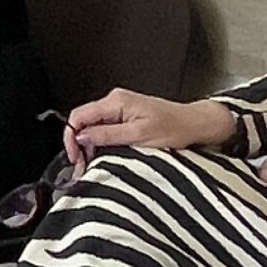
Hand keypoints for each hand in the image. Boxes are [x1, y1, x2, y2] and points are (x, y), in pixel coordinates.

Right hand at [62, 90, 235, 167]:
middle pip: (84, 121)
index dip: (71, 137)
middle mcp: (115, 101)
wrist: (196, 125)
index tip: (74, 157)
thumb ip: (107, 135)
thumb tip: (82, 136)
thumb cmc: (175, 128)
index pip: (80, 115)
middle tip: (82, 165)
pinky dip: (100, 143)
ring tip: (92, 164)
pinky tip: (104, 155)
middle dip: (79, 144)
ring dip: (89, 145)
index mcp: (116, 101)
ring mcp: (120, 109)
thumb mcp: (139, 135)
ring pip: (93, 126)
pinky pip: (104, 128)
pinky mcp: (126, 117)